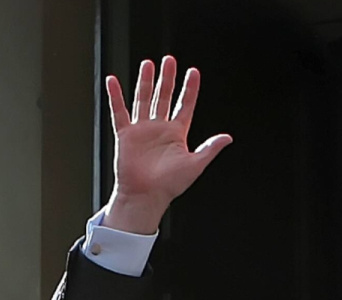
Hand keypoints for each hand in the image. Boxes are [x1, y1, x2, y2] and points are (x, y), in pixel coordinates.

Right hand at [103, 55, 232, 233]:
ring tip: (148, 64)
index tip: (193, 73)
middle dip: (167, 78)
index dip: (190, 89)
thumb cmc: (169, 185)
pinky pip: (119, 112)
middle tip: (169, 60)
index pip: (185, 105)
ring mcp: (142, 130)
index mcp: (176, 134)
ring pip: (144, 99)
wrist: (146, 196)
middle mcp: (159, 129)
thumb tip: (228, 138)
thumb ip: (210, 148)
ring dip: (146, 81)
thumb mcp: (195, 165)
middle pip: (164, 96)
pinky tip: (113, 81)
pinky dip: (115, 96)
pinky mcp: (126, 135)